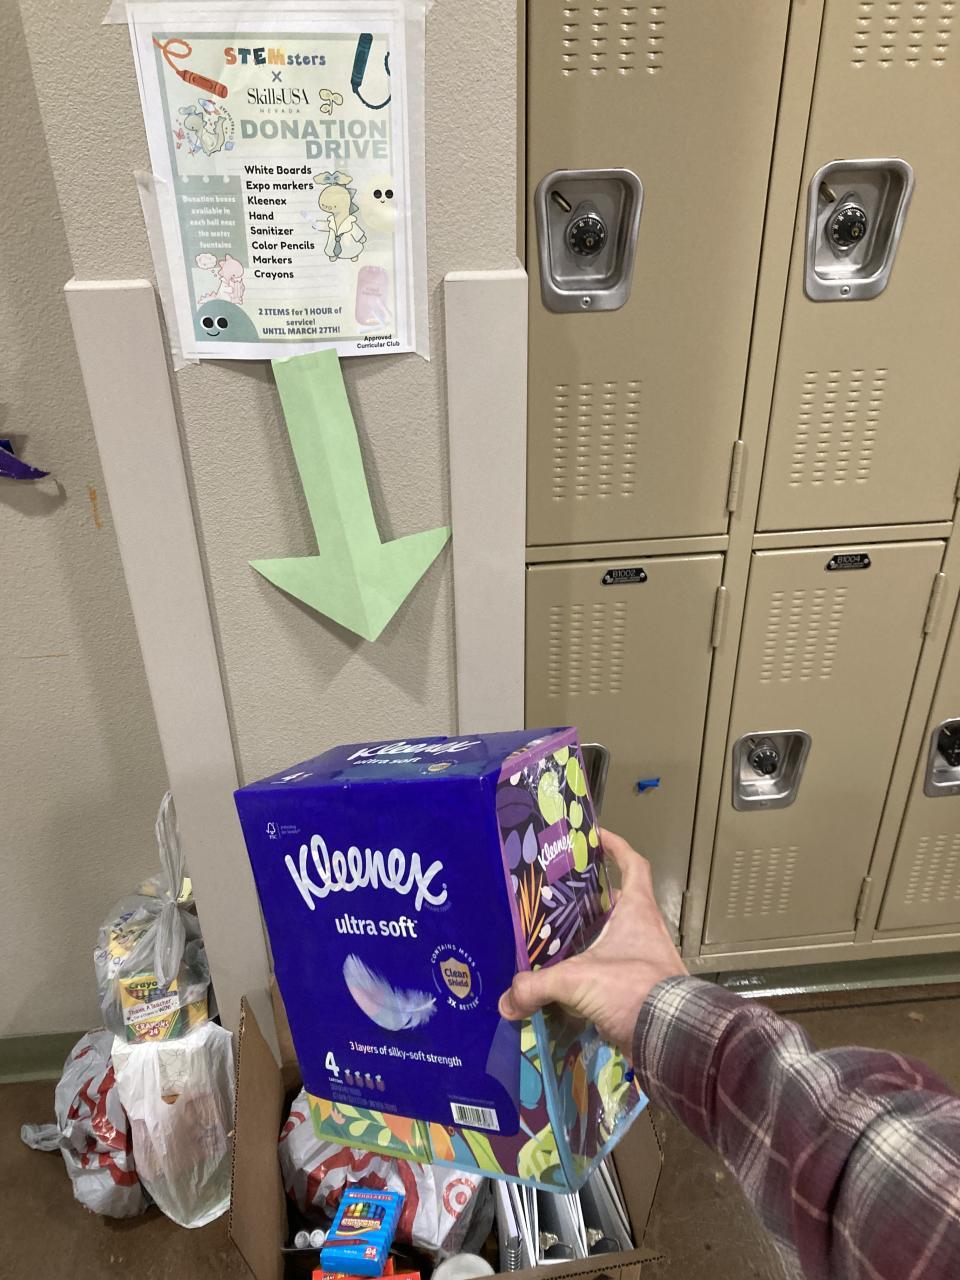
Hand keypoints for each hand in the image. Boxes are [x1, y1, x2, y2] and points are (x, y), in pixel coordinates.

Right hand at [498, 829, 687, 1059]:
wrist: (673, 1038)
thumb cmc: (633, 988)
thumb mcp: (578, 980)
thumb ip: (538, 986)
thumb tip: (505, 1000)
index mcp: (638, 911)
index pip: (633, 864)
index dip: (616, 846)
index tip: (596, 836)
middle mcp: (646, 929)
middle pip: (620, 901)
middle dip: (592, 898)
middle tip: (559, 896)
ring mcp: (647, 959)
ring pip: (617, 937)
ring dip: (592, 937)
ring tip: (557, 939)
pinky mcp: (644, 988)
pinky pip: (615, 970)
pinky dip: (595, 972)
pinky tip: (571, 981)